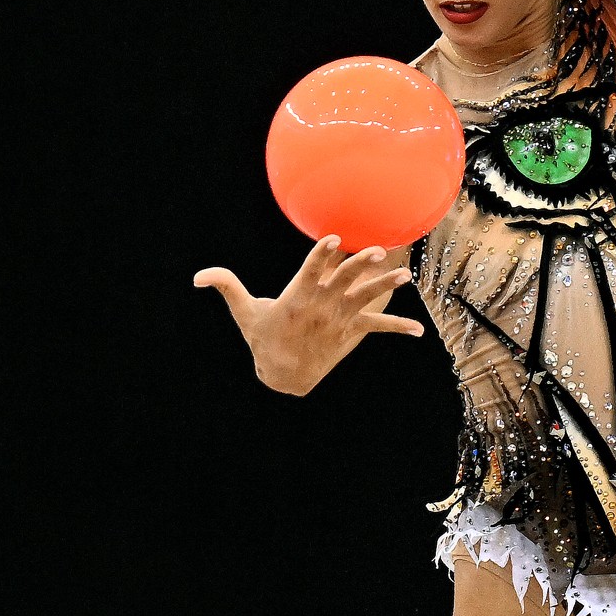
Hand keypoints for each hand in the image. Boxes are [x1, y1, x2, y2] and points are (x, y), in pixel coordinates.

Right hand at [193, 235, 423, 395]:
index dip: (322, 254)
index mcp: (297, 297)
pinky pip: (377, 328)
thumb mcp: (244, 312)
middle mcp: (321, 307)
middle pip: (343, 281)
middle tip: (377, 250)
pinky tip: (418, 331)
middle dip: (360, 265)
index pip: (311, 270)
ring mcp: (339, 320)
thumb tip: (197, 277)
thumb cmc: (263, 339)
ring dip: (386, 285)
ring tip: (405, 274)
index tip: (333, 239)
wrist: (283, 376)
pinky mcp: (351, 333)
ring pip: (366, 298)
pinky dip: (398, 327)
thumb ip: (226, 286)